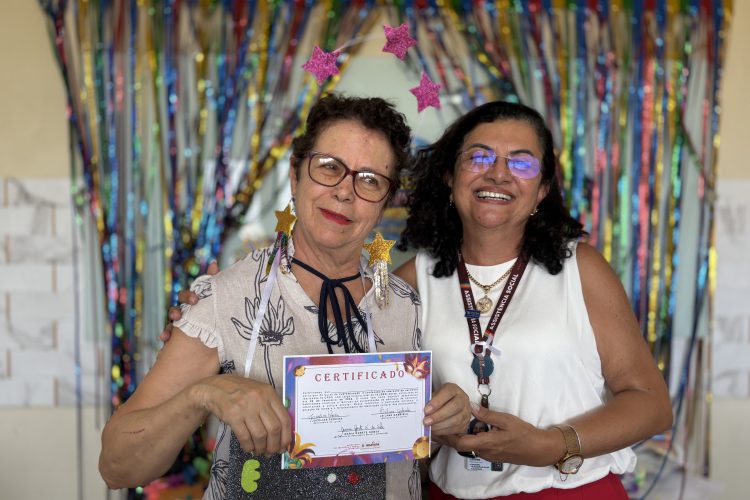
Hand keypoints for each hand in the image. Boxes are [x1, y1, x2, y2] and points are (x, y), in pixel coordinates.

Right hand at [160, 261, 219, 341]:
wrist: (211, 336)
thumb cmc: (210, 311)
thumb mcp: (212, 298)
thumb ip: (212, 281)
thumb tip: (214, 262)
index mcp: (190, 303)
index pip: (185, 296)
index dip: (189, 296)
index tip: (195, 300)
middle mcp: (181, 312)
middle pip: (174, 309)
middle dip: (175, 312)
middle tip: (178, 316)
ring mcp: (176, 325)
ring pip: (169, 324)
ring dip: (168, 327)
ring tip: (167, 333)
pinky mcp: (175, 337)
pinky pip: (168, 336)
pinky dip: (165, 336)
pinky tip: (163, 339)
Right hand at [193, 374, 291, 455]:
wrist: (215, 388)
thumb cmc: (240, 392)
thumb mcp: (260, 393)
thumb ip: (271, 407)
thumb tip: (281, 433)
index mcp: (269, 393)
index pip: (284, 419)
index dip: (286, 437)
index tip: (283, 447)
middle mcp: (260, 399)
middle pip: (274, 429)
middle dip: (274, 445)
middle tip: (271, 452)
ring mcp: (246, 407)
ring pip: (260, 435)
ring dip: (261, 448)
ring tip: (259, 451)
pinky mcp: (233, 416)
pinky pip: (245, 437)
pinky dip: (248, 446)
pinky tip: (248, 448)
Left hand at [423, 383, 470, 435]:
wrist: (449, 405)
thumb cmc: (439, 400)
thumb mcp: (434, 395)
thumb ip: (429, 401)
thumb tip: (419, 410)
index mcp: (454, 389)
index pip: (447, 393)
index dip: (437, 402)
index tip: (426, 410)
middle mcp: (463, 399)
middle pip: (454, 406)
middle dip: (439, 416)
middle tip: (426, 422)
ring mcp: (466, 412)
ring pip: (456, 420)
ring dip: (440, 425)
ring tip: (429, 428)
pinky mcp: (465, 423)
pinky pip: (456, 429)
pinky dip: (444, 431)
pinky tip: (435, 431)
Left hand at [440, 404, 562, 465]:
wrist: (537, 449)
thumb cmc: (523, 433)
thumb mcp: (506, 420)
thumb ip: (486, 415)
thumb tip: (470, 406)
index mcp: (486, 443)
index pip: (460, 443)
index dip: (447, 436)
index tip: (438, 426)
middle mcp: (484, 452)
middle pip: (461, 445)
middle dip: (449, 436)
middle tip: (438, 423)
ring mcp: (487, 455)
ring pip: (468, 446)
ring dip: (458, 437)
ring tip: (448, 423)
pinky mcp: (491, 455)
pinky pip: (475, 447)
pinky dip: (467, 439)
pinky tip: (466, 429)